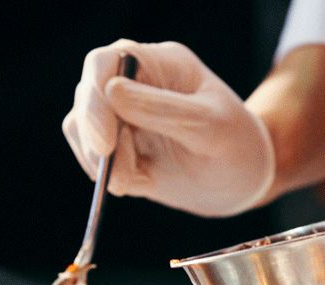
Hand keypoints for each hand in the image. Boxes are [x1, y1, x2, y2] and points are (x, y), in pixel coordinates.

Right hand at [63, 39, 273, 216]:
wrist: (243, 182)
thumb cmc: (237, 147)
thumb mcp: (209, 128)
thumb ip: (163, 110)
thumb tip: (111, 91)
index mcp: (159, 64)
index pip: (106, 63)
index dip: (95, 97)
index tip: (104, 141)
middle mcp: (135, 84)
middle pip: (87, 96)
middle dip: (96, 138)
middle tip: (120, 176)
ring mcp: (122, 116)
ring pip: (82, 129)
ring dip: (99, 162)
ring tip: (133, 182)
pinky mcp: (118, 148)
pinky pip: (92, 158)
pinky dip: (107, 176)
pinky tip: (139, 183)